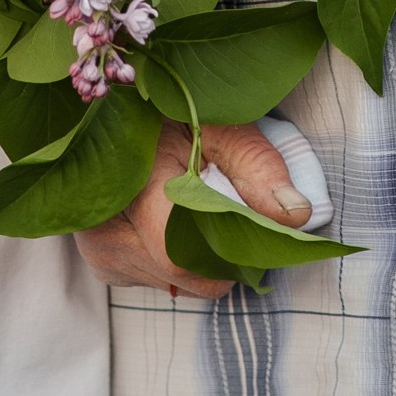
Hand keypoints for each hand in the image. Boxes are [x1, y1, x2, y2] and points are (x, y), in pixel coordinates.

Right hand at [76, 122, 310, 295]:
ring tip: (195, 206)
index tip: (253, 225)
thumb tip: (295, 215)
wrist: (117, 112)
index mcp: (131, 189)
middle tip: (229, 208)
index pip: (181, 258)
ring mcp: (99, 250)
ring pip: (178, 283)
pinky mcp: (104, 265)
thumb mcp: (217, 123)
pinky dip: (180, 258)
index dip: (227, 251)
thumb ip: (255, 165)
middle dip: (221, 253)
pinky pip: (161, 281)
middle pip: (188, 276)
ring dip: (200, 255)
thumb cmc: (170, 111)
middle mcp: (105, 230)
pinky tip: (174, 219)